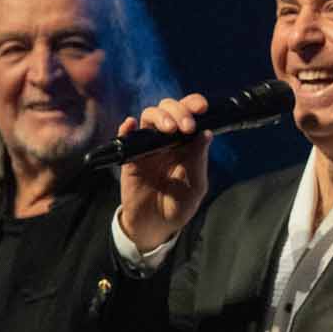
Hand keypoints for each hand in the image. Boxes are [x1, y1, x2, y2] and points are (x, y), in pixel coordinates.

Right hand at [116, 93, 213, 251]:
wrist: (155, 226)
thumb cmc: (178, 206)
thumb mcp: (195, 187)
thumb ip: (199, 161)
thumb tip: (206, 133)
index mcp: (187, 143)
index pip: (190, 114)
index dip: (194, 104)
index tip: (202, 107)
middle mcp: (167, 140)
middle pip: (169, 109)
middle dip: (179, 111)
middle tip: (186, 126)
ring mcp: (148, 146)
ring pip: (149, 116)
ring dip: (159, 116)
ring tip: (169, 129)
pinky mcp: (131, 158)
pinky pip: (126, 137)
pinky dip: (126, 128)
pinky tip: (130, 125)